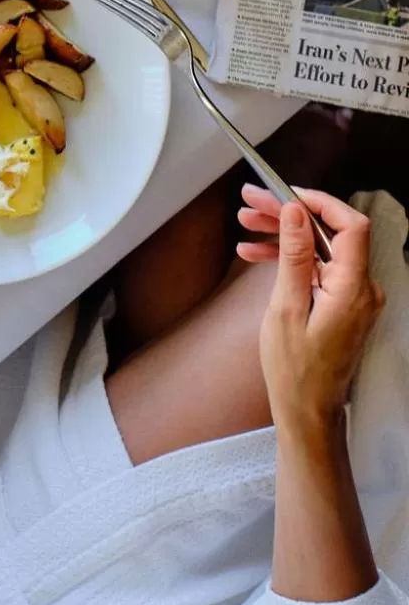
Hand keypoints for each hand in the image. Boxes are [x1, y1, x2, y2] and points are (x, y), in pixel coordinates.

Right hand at [238, 186, 383, 435]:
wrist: (306, 410)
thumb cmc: (295, 370)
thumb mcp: (286, 308)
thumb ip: (294, 256)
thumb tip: (296, 214)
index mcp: (352, 288)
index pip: (350, 226)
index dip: (319, 203)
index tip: (285, 194)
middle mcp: (360, 289)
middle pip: (328, 234)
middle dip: (289, 216)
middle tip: (251, 203)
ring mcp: (351, 296)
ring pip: (318, 249)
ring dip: (283, 235)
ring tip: (245, 225)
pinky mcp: (340, 303)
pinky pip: (316, 269)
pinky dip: (288, 259)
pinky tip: (255, 254)